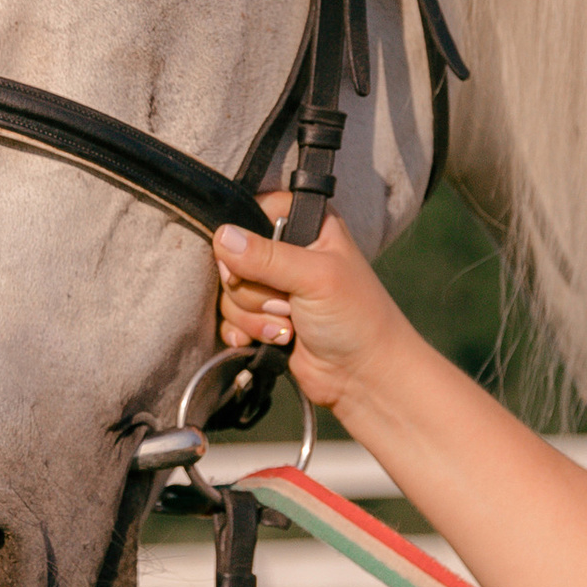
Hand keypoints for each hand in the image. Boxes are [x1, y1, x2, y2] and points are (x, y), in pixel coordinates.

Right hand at [211, 205, 410, 423]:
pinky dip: (245, 333)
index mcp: (309, 225)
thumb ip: (267, 256)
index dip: (245, 238)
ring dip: (255, 316)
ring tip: (290, 328)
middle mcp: (289, 252)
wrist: (364, 377)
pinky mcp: (264, 320)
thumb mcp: (315, 277)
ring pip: (231, 292)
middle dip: (256, 289)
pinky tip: (271, 341)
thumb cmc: (356, 319)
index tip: (251, 263)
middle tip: (289, 304)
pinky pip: (230, 319)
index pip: (255, 210)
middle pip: (235, 257)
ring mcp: (274, 288)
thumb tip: (222, 236)